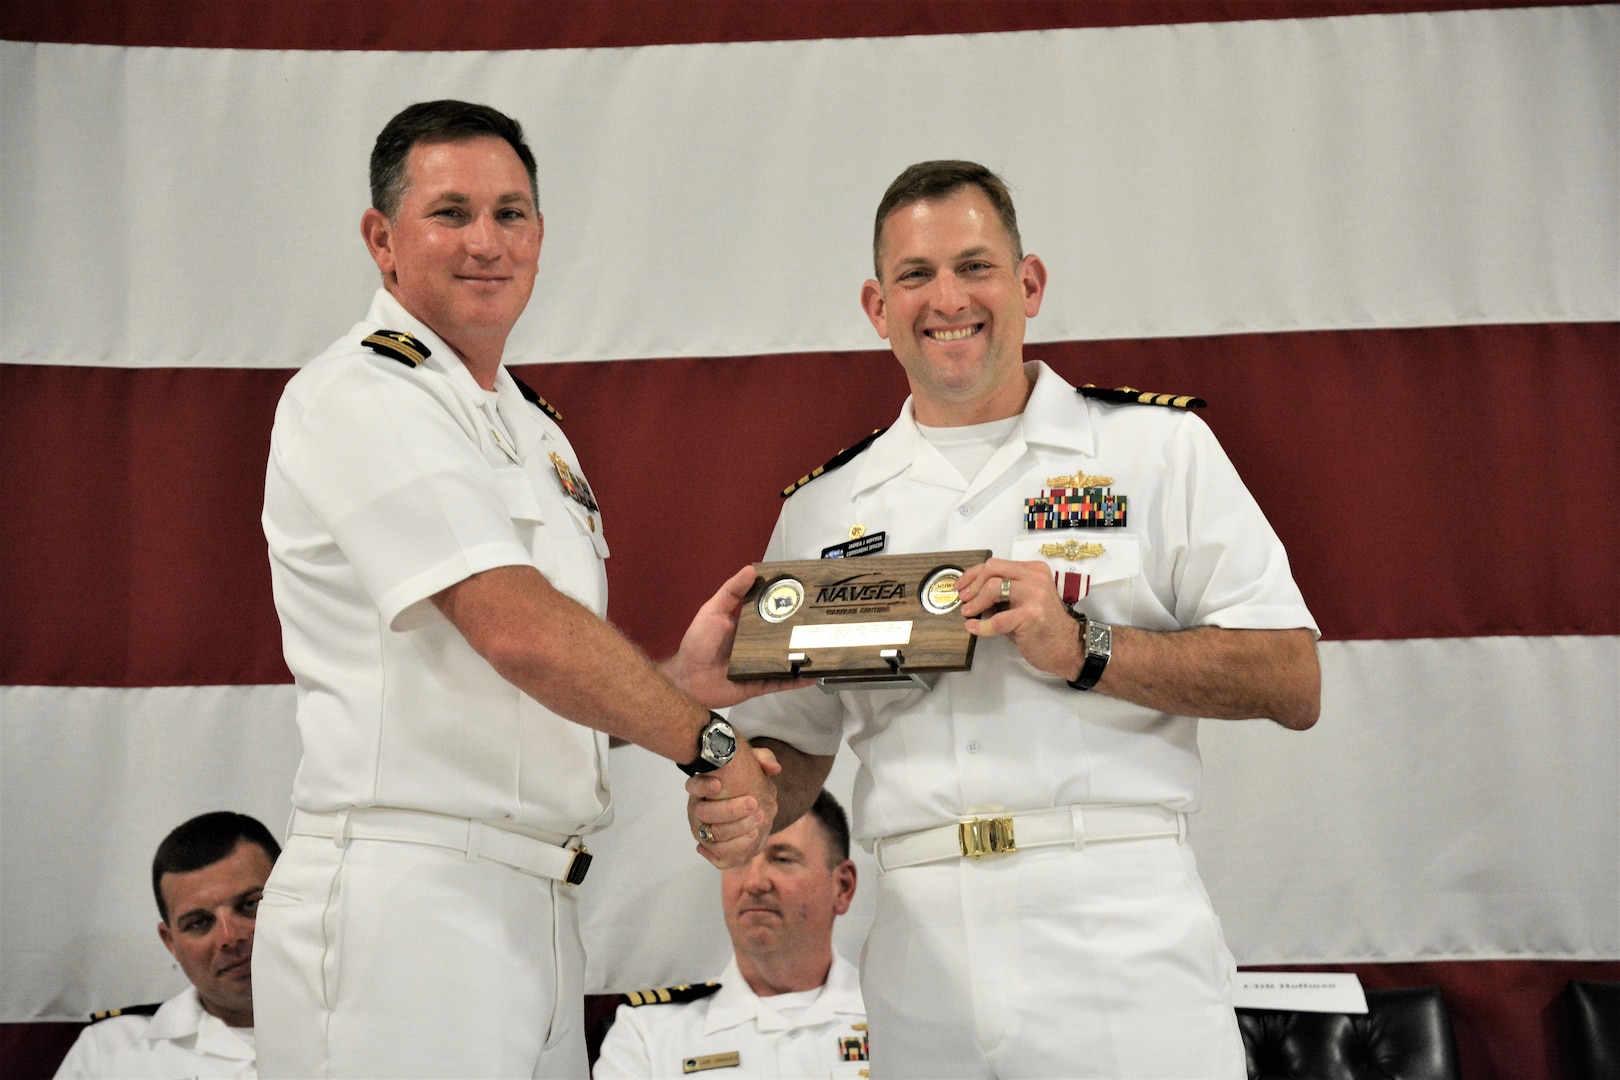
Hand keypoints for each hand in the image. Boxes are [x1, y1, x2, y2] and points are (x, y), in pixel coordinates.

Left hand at [663, 565, 812, 707]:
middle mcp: (758, 644)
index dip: (789, 604)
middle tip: (826, 620)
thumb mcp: (712, 611)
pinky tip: (814, 675)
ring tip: (827, 646)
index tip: (809, 593)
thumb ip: (731, 592)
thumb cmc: (698, 642)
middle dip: (803, 630)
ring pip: (788, 659)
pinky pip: (782, 682)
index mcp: (749, 626)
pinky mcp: (761, 684)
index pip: (773, 612)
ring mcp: (761, 665)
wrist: (687, 679)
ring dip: (805, 655)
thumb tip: (752, 569)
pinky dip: (797, 680)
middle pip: (785, 636)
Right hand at [685, 743, 779, 868]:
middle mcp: (697, 811)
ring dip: (737, 831)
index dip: (703, 786)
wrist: (749, 807)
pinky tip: (752, 836)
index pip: (693, 786)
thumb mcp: (754, 764)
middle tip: (753, 803)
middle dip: (730, 810)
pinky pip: (720, 856)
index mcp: (701, 789)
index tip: (719, 784)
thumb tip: (775, 768)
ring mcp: (704, 832)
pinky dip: (735, 849)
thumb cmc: (745, 782)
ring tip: (757, 822)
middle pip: (704, 813)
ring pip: (713, 837)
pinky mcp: (714, 849)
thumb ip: (764, 759)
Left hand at [956, 558, 1084, 680]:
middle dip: (972, 584)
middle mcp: (1036, 578)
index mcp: (1033, 570)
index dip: (973, 574)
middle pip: (993, 569)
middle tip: (963, 598)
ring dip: (976, 602)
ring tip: (967, 613)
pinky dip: (981, 625)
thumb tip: (971, 593)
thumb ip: (1003, 592)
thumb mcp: (1023, 601)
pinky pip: (998, 619)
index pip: (996, 564)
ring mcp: (1035, 595)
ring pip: (994, 588)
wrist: (1067, 648)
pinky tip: (974, 628)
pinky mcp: (1031, 615)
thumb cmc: (1042, 626)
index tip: (961, 585)